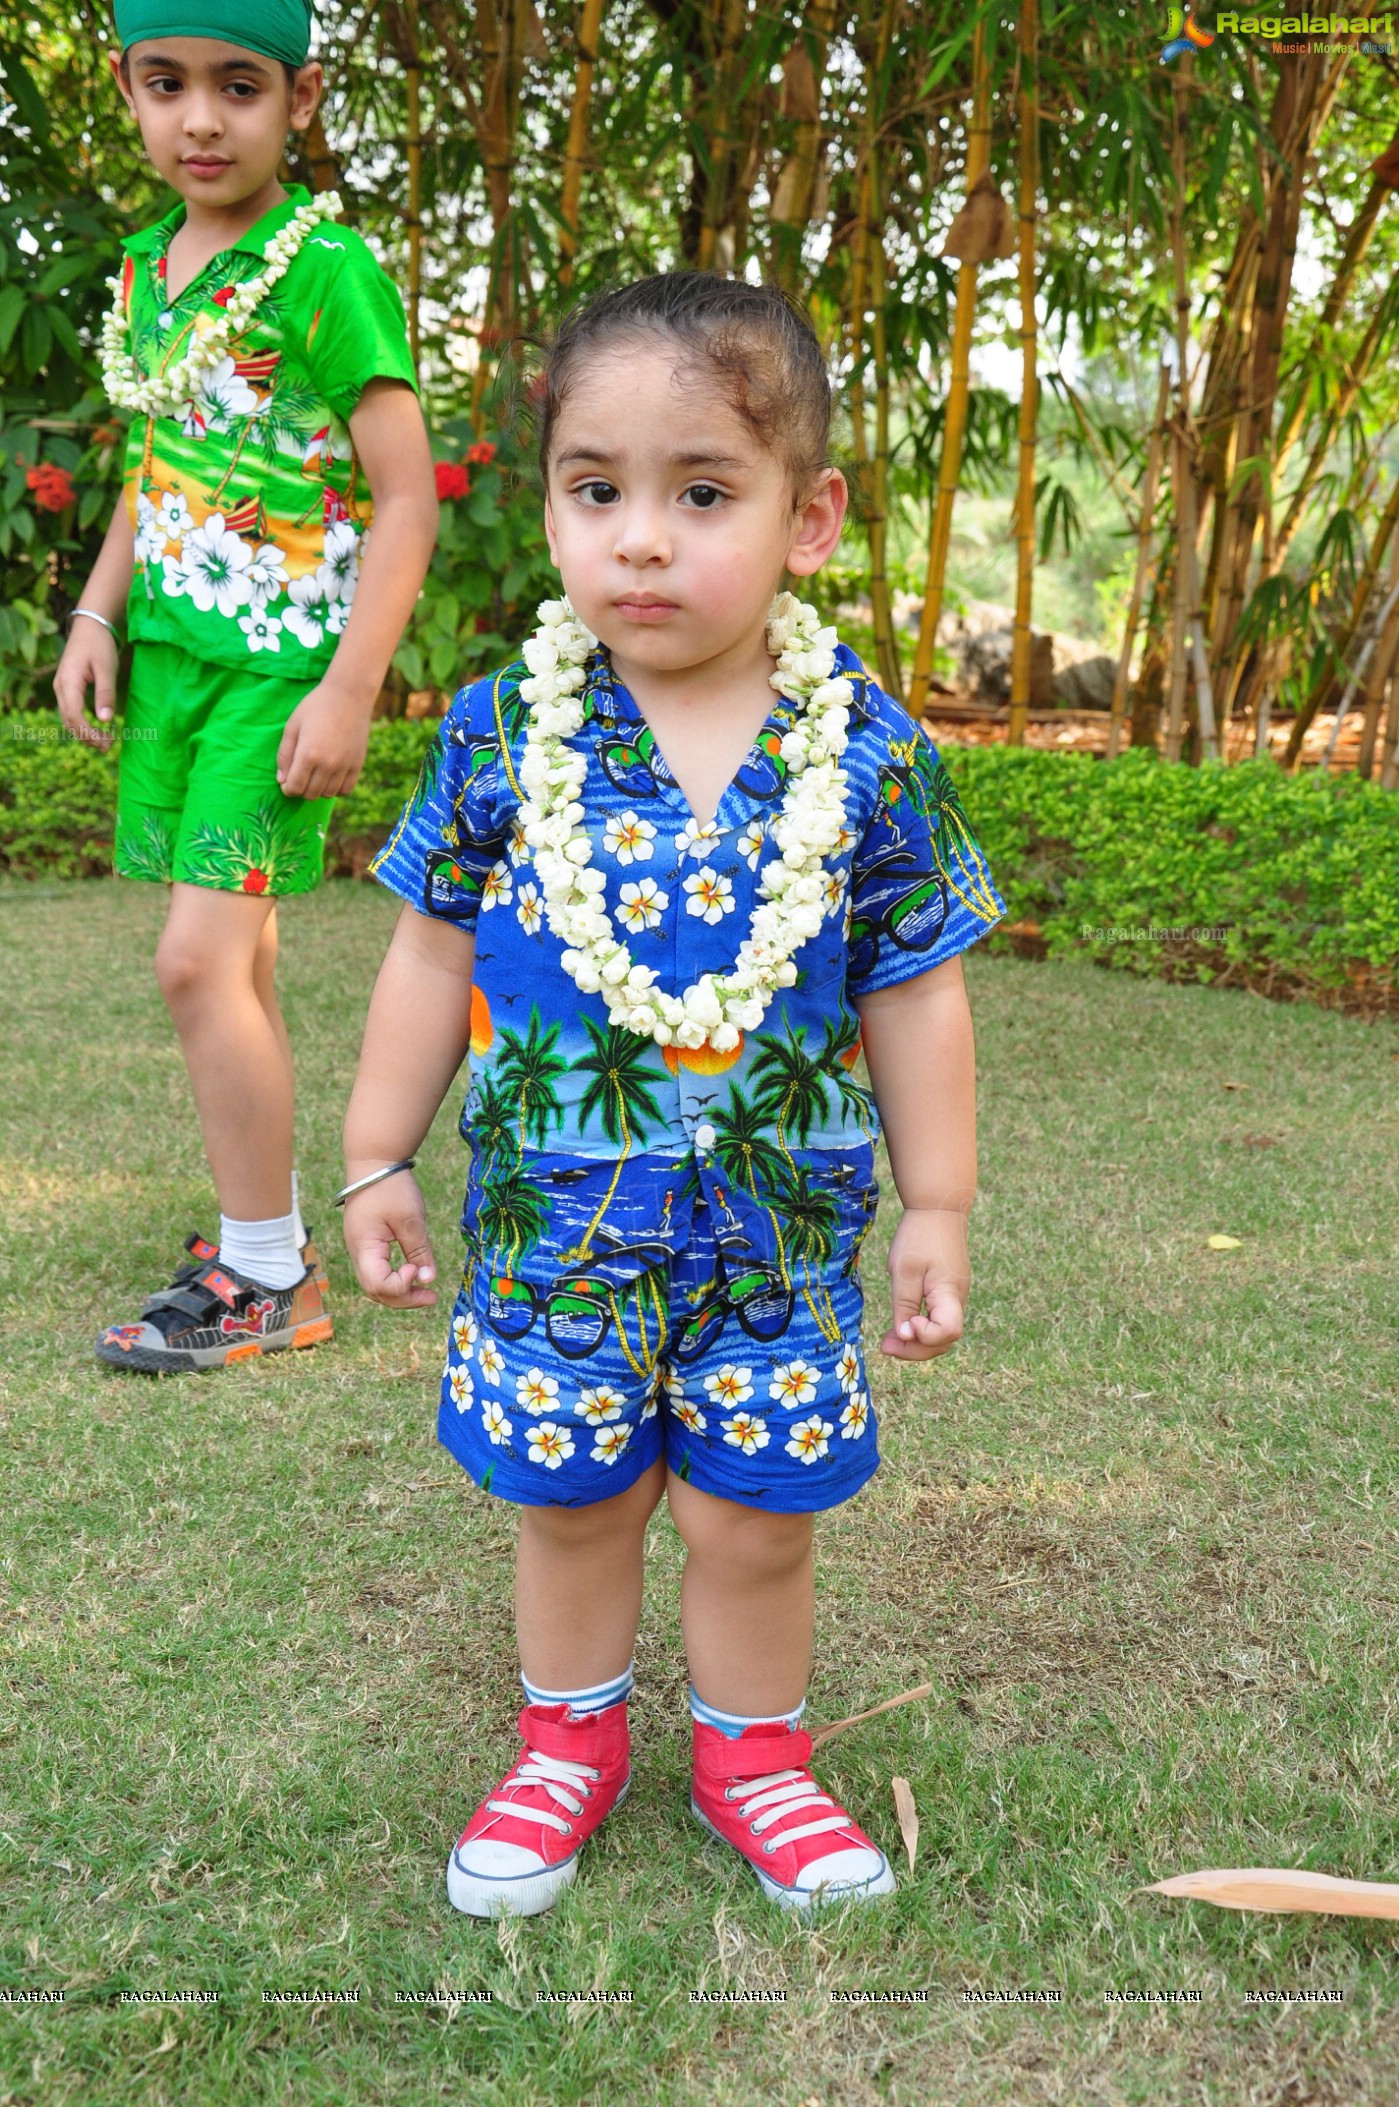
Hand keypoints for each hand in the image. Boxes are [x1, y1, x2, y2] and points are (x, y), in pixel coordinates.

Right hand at [53, 622, 118, 750]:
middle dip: (87, 736)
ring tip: (104, 742)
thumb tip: (106, 720)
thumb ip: (106, 694)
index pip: (74, 715)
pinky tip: (97, 729)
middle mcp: (60, 687)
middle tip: (108, 747)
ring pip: (68, 718)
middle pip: (68, 720)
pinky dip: (82, 723)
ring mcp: (62, 688)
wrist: (90, 626)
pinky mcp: (67, 688)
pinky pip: (71, 711)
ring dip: (84, 732)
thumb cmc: (99, 645)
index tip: (106, 742)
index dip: (88, 732)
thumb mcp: (106, 669)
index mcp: (68, 682)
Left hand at [276, 680, 373, 799]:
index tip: (286, 782)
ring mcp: (345, 766)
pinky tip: (330, 777)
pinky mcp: (357, 765)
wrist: (349, 696)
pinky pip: (345, 790)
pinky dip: (336, 788)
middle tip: (299, 776)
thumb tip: (281, 780)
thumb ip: (284, 755)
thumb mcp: (292, 726)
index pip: (294, 787)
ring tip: (314, 774)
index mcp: (308, 754)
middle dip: (301, 789)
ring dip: (318, 789)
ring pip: (327, 794)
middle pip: (310, 794)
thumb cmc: (316, 707)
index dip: (287, 788)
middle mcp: (327, 765)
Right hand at [342, 1172, 438, 1306]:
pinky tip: (415, 1274)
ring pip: (377, 1284)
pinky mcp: (368, 1245)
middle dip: (404, 1298)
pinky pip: (379, 1272)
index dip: (400, 1287)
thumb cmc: (391, 1187)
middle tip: (432, 1298)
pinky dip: (396, 1279)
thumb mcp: (410, 1218)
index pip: (377, 1284)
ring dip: (401, 1292)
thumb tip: (429, 1280)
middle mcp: (357, 1253)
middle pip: (376, 1291)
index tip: (418, 1271)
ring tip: (427, 1293)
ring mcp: (361, 1250)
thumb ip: (419, 1251)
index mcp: (363, 1247)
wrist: (374, 1163)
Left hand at [878, 1207, 969, 1359]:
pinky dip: (920, 1328)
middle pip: (944, 1340)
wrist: (938, 1207)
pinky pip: (938, 1319)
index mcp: (950, 1293)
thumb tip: (904, 1336)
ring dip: (916, 1341)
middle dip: (914, 1350)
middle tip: (884, 1345)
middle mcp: (957, 1299)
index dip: (925, 1337)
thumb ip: (904, 1304)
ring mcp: (954, 1296)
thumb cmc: (919, 1235)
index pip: (948, 1332)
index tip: (904, 1325)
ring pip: (940, 1333)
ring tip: (887, 1340)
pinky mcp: (947, 1291)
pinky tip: (901, 1325)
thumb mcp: (905, 1270)